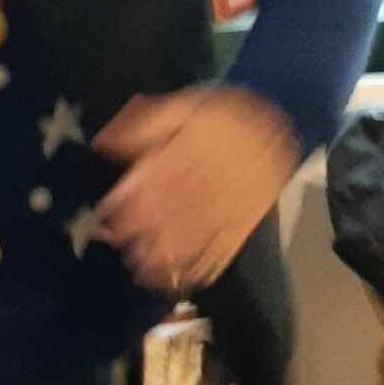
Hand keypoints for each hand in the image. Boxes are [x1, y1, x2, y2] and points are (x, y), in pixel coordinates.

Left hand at [91, 85, 299, 292]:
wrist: (280, 121)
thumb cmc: (222, 115)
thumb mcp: (181, 107)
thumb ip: (142, 124)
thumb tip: (103, 143)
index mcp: (190, 151)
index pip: (154, 181)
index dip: (130, 199)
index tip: (108, 213)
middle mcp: (208, 182)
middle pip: (171, 210)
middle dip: (142, 230)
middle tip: (117, 243)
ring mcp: (229, 205)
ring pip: (195, 234)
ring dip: (167, 254)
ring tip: (142, 269)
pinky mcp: (246, 222)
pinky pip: (224, 248)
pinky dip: (203, 267)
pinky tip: (183, 278)